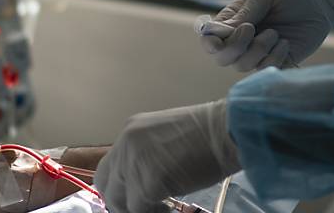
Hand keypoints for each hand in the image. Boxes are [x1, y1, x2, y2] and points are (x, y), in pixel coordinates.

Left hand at [95, 101, 240, 212]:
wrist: (227, 130)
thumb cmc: (208, 134)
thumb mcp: (166, 139)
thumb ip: (148, 155)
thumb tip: (140, 182)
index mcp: (131, 131)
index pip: (110, 166)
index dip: (119, 187)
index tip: (134, 199)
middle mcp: (126, 143)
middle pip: (106, 185)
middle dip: (120, 203)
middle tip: (143, 208)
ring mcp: (134, 162)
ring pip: (121, 202)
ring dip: (139, 209)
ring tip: (162, 208)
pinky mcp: (147, 182)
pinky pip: (139, 209)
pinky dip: (154, 212)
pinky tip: (170, 208)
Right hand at [200, 0, 333, 70]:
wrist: (320, 1)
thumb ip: (245, 12)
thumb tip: (222, 32)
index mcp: (232, 21)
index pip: (209, 40)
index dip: (211, 42)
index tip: (231, 30)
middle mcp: (240, 40)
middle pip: (221, 58)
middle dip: (235, 47)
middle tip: (252, 30)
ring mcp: (257, 53)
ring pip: (242, 66)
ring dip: (258, 50)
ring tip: (275, 33)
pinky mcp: (276, 62)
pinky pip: (264, 70)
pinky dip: (274, 58)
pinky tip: (285, 43)